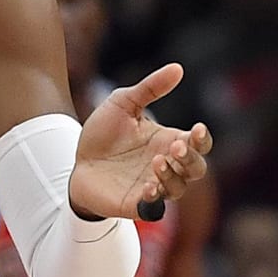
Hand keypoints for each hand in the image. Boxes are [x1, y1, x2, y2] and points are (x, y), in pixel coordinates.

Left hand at [68, 63, 212, 219]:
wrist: (75, 159)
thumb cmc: (103, 133)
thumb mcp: (123, 103)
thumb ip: (149, 88)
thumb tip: (177, 68)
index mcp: (168, 141)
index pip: (198, 143)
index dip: (202, 138)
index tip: (196, 129)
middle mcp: (167, 165)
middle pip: (196, 168)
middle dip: (191, 158)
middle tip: (175, 145)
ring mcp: (153, 186)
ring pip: (179, 188)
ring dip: (173, 176)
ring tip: (157, 161)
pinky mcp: (136, 204)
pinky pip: (155, 207)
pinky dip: (156, 198)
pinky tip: (149, 187)